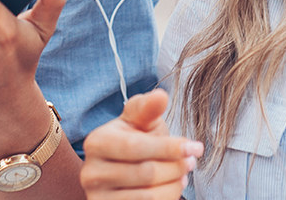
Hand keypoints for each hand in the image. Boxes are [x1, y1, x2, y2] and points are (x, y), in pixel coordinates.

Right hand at [80, 89, 202, 198]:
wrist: (121, 170)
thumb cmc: (134, 141)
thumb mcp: (139, 122)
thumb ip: (148, 109)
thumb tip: (161, 95)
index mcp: (96, 142)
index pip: (135, 147)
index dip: (169, 147)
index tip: (195, 147)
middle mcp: (90, 172)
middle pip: (145, 173)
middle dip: (175, 167)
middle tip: (191, 162)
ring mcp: (97, 196)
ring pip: (148, 196)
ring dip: (174, 185)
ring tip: (183, 175)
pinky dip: (166, 198)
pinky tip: (173, 187)